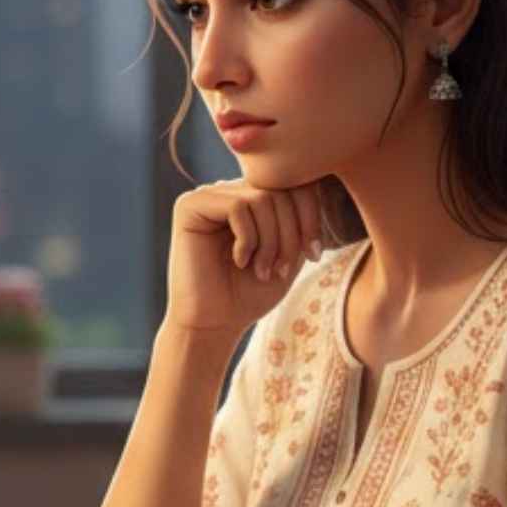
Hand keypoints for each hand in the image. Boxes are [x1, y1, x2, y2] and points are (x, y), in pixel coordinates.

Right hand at [163, 177, 332, 337]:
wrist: (213, 323)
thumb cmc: (250, 293)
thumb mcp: (289, 252)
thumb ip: (300, 218)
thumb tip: (317, 182)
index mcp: (252, 197)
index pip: (294, 183)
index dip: (311, 217)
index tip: (314, 255)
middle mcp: (229, 190)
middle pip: (280, 190)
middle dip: (291, 234)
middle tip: (282, 270)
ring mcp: (208, 196)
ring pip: (261, 198)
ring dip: (271, 241)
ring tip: (262, 270)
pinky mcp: (189, 206)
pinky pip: (236, 207)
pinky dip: (247, 239)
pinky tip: (239, 261)